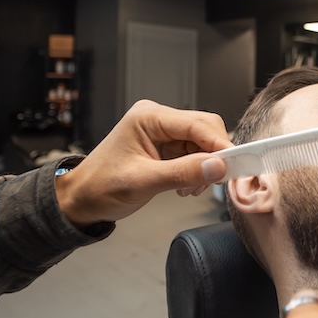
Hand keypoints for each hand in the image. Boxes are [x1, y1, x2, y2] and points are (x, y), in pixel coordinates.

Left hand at [54, 100, 231, 225]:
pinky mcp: (166, 147)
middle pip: (204, 129)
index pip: (197, 124)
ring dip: (205, 167)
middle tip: (216, 180)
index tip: (235, 163)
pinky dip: (197, 171)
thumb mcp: (143, 182)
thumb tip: (218, 166)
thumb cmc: (100, 187)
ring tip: (191, 188)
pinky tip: (186, 186)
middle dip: (214, 155)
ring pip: (203, 143)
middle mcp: (158, 119)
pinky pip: (194, 154)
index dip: (219, 143)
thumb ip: (183, 172)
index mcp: (148, 117)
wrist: (81, 200)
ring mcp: (163, 132)